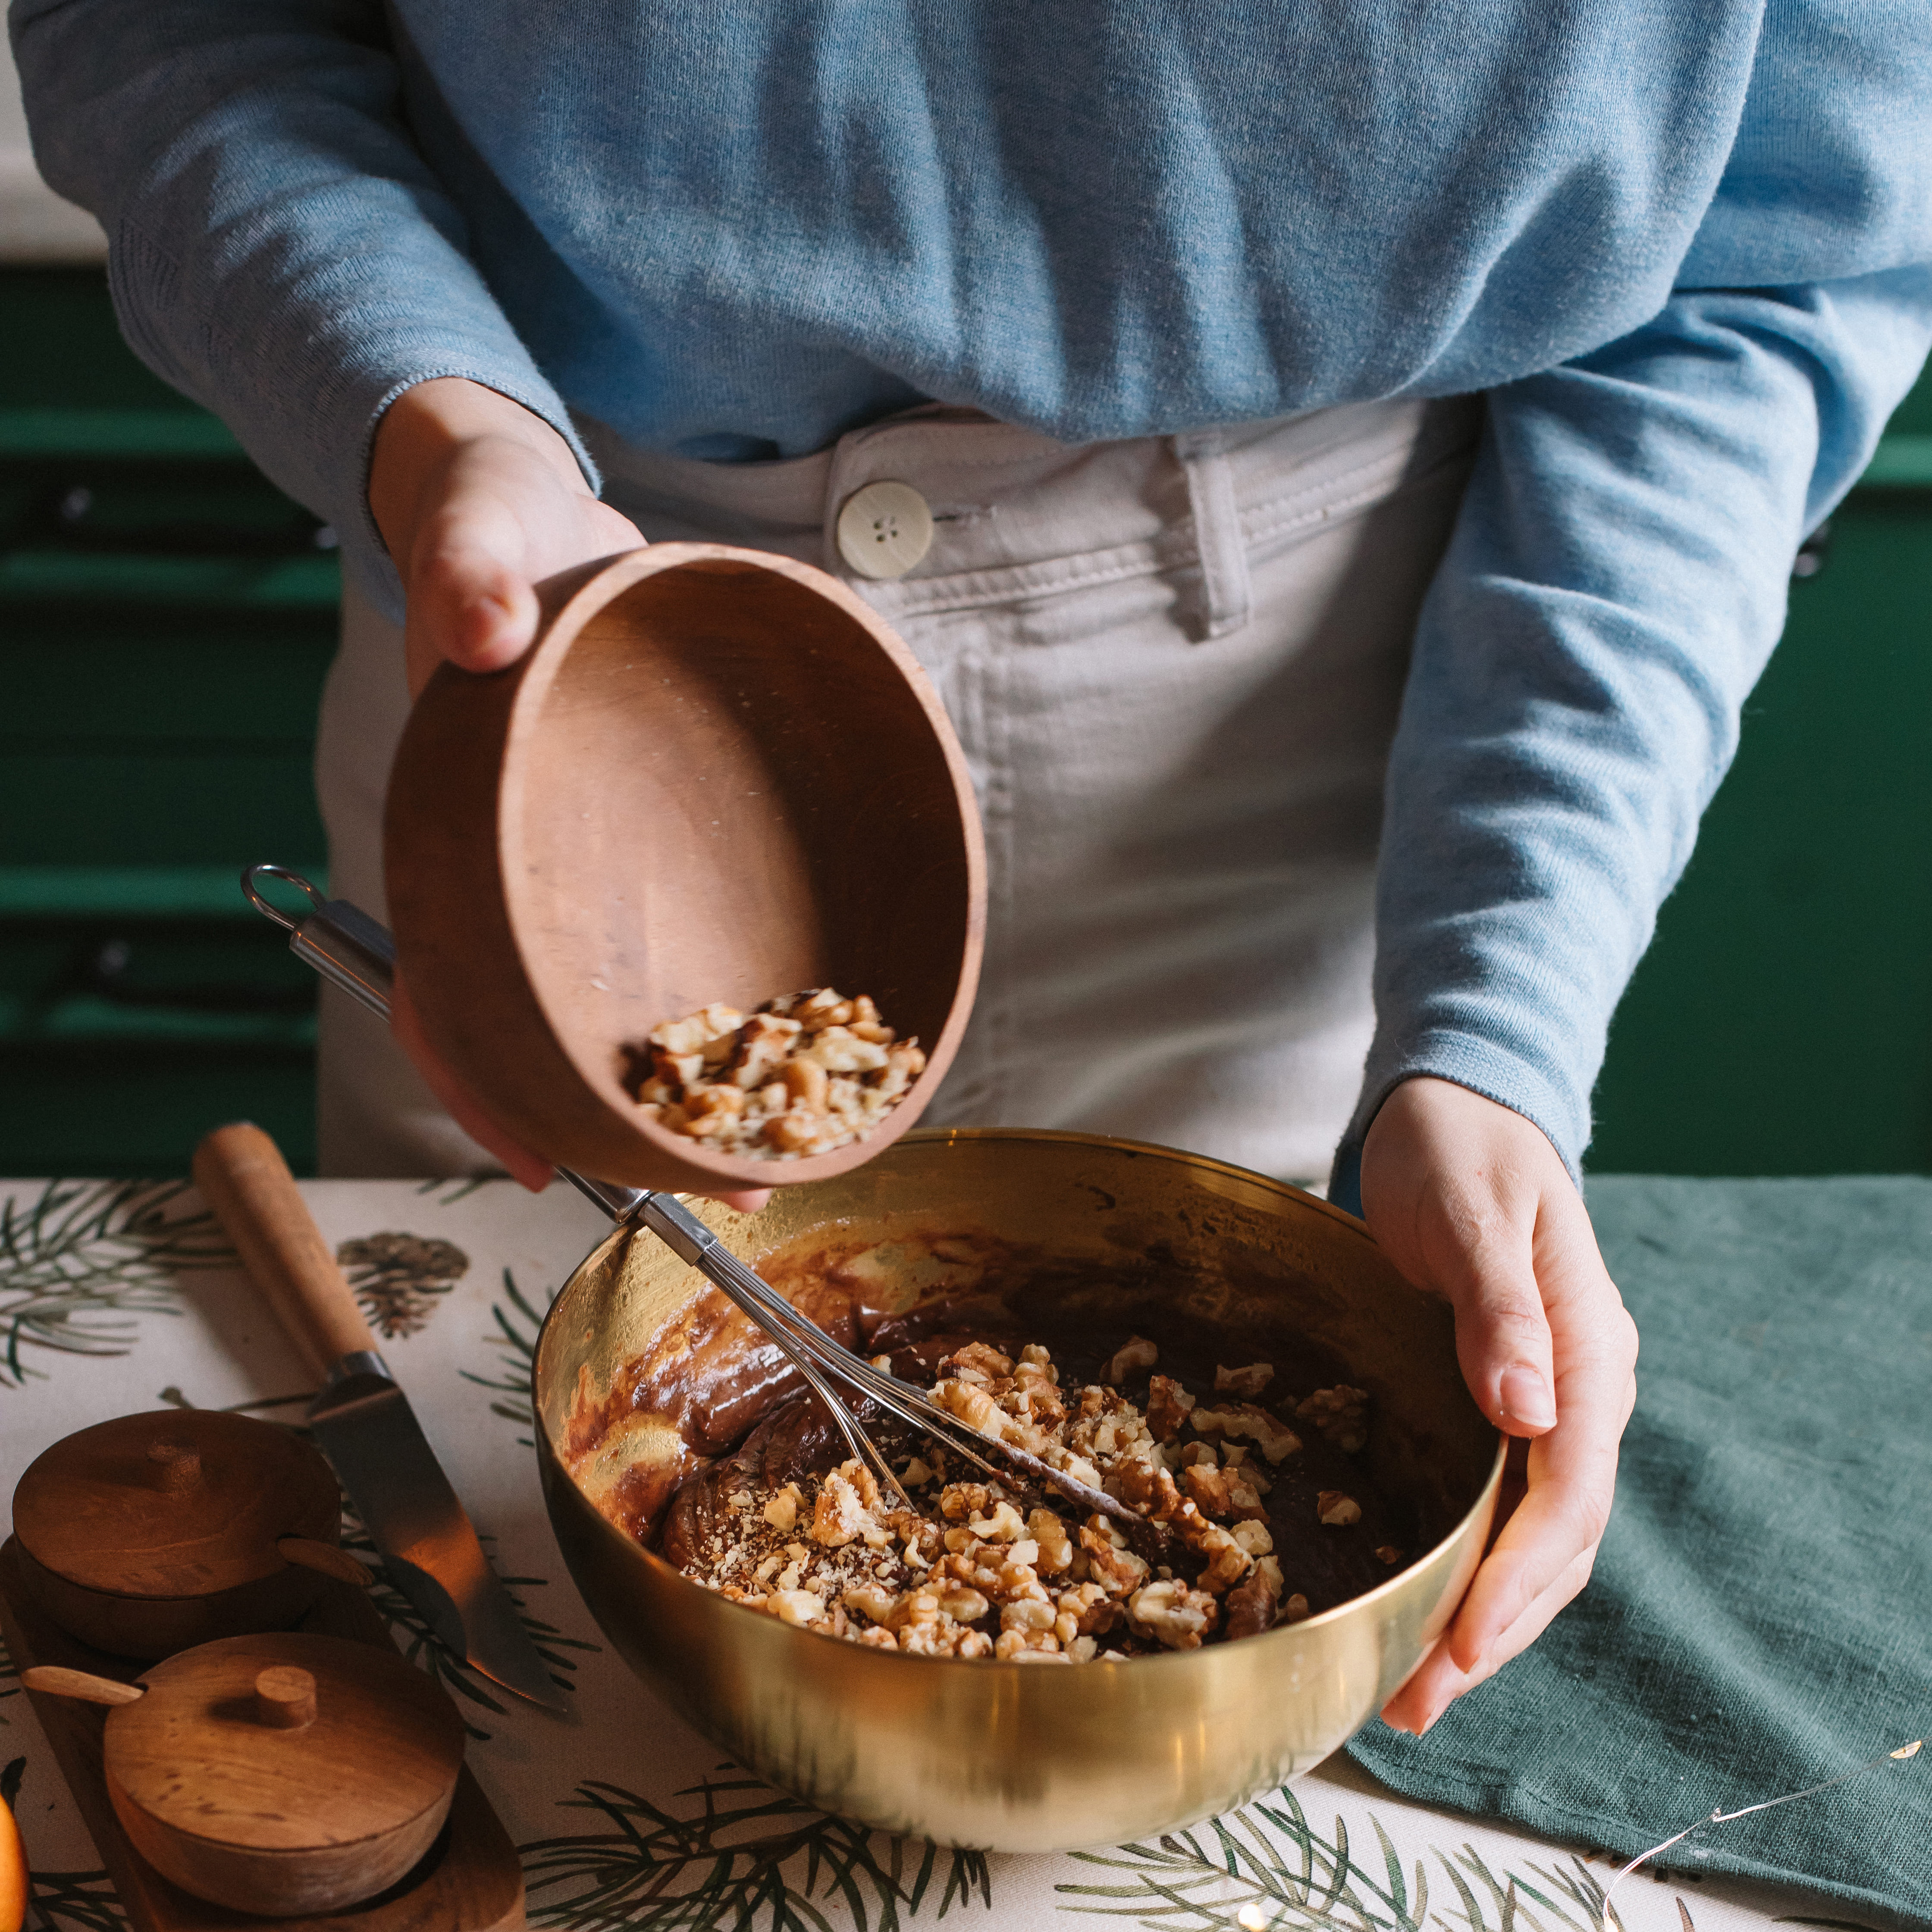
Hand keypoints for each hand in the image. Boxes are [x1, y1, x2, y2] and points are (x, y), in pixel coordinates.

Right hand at [368, 379, 771, 1207]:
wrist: (540, 516)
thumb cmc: (490, 528)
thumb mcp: (476, 529)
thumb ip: (468, 571)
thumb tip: (477, 626)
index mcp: (456, 834)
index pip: (443, 987)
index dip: (479, 1085)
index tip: (538, 1164)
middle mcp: (525, 872)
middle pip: (554, 1028)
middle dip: (627, 1123)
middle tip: (728, 1189)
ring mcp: (593, 866)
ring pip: (631, 999)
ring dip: (699, 1086)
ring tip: (788, 1151)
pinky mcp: (658, 842)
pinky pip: (695, 929)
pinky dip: (744, 987)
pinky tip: (810, 1031)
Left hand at [1358, 1076, 1637, 1733]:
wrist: (1454, 1105)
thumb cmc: (1458, 1146)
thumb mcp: (1472, 1209)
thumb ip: (1501, 1308)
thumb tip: (1530, 1410)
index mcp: (1587, 1346)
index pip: (1568, 1490)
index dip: (1517, 1576)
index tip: (1462, 1644)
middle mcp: (1579, 1385)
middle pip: (1558, 1537)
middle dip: (1494, 1625)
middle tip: (1419, 1700)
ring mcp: (1545, 1398)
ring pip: (1534, 1536)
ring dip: (1481, 1615)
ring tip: (1413, 1688)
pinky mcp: (1502, 1399)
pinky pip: (1500, 1503)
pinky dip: (1468, 1565)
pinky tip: (1424, 1607)